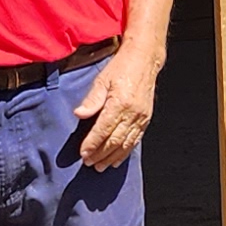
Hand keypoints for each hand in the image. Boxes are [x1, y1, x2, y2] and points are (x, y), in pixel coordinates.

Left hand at [72, 50, 159, 171]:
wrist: (144, 59)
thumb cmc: (122, 67)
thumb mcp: (102, 79)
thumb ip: (92, 99)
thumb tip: (79, 114)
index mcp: (120, 103)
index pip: (103, 129)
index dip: (93, 143)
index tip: (83, 153)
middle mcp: (132, 113)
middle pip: (115, 140)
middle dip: (101, 154)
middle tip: (89, 164)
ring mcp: (141, 117)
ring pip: (126, 143)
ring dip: (112, 157)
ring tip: (101, 166)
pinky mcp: (146, 119)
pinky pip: (136, 140)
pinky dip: (126, 152)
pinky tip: (117, 159)